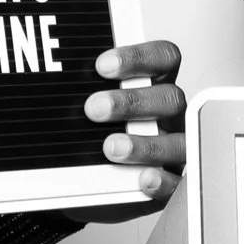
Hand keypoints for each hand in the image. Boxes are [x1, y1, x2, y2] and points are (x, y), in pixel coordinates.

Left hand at [80, 40, 185, 201]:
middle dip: (132, 102)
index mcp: (155, 86)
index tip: (102, 66)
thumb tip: (62, 85)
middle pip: (170, 98)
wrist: (91, 184)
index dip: (139, 58)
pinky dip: (164, 181)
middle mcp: (170, 115)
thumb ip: (88, 95)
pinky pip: (180, 183)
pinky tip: (144, 180)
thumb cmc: (97, 137)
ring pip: (178, 141)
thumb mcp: (91, 112)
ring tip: (111, 148)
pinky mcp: (174, 183)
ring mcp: (176, 148)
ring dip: (145, 144)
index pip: (163, 58)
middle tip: (95, 109)